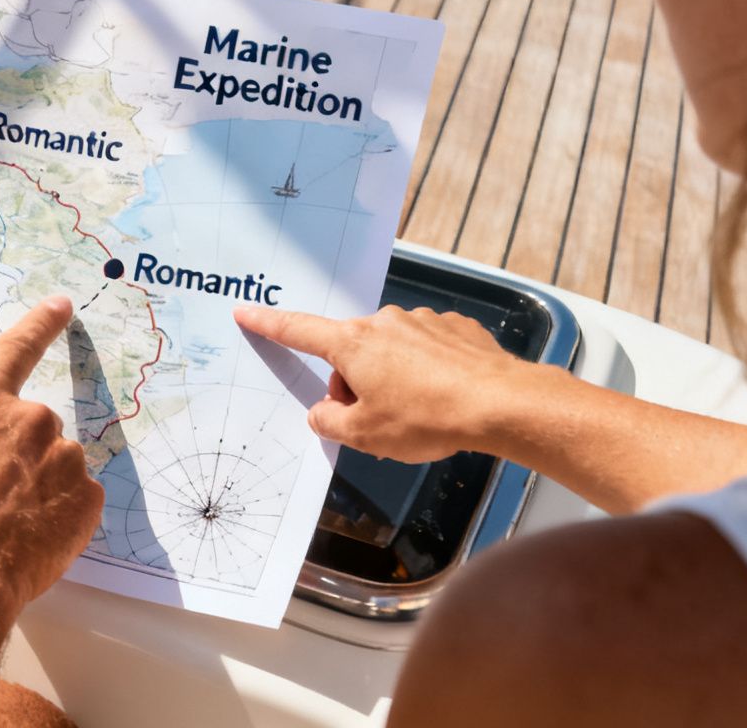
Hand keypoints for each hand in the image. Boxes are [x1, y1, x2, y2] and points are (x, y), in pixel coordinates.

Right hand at [0, 296, 104, 624]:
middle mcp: (29, 420)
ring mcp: (64, 459)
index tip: (61, 306)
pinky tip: (31, 541)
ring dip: (41, 489)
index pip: (15, 349)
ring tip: (6, 527)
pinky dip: (61, 518)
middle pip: (34, 429)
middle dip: (19, 458)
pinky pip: (78, 502)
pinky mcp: (89, 499)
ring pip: (58, 467)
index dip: (40, 325)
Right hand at [235, 304, 531, 462]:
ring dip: (392, 379)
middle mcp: (384, 323)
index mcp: (353, 344)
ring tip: (420, 413)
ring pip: (390, 352)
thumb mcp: (366, 435)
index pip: (299, 330)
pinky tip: (445, 395)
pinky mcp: (455, 328)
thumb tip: (323, 412)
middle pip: (350, 353)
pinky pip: (426, 349)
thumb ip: (331, 423)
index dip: (269, 324)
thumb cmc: (427, 418)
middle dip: (354, 385)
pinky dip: (427, 371)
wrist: (500, 404)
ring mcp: (422, 321)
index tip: (247, 311)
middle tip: (377, 421)